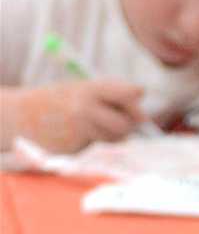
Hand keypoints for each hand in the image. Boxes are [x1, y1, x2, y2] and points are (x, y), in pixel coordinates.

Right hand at [10, 79, 147, 151]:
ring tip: (97, 127)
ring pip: (118, 137)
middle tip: (118, 123)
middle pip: (128, 122)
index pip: (128, 93)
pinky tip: (81, 134)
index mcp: (90, 89)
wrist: (21, 116)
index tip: (135, 105)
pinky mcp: (75, 145)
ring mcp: (79, 128)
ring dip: (115, 135)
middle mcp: (86, 107)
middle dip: (129, 125)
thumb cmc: (58, 102)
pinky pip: (100, 145)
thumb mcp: (81, 88)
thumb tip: (142, 94)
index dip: (134, 102)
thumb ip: (110, 92)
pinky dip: (98, 142)